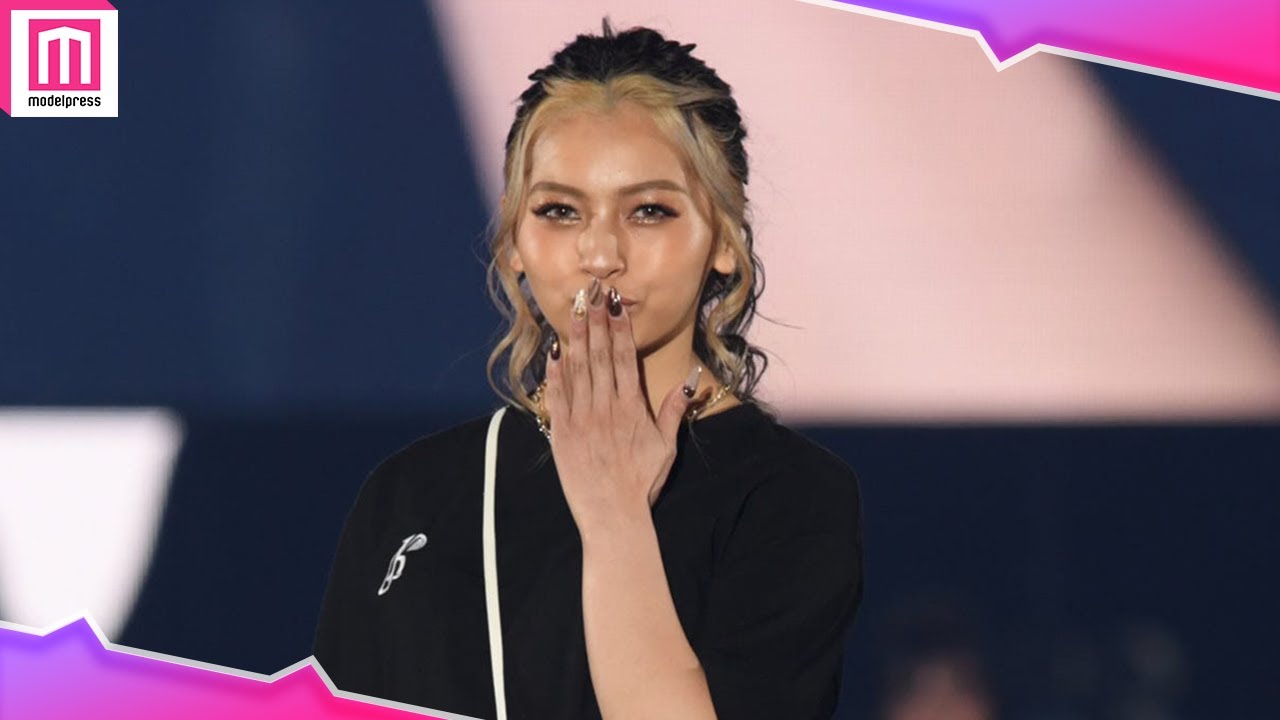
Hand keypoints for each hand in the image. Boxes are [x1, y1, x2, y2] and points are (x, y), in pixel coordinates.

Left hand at [542, 278, 698, 537]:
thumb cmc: (642, 482)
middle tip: (592, 293)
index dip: (620, 328)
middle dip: (596, 321)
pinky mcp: (563, 433)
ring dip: (575, 337)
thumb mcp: (667, 447)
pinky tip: (555, 352)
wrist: (613, 514)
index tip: (617, 304)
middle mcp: (606, 406)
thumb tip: (689, 382)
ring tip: (574, 310)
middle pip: (599, 355)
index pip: (624, 358)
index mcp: (632, 407)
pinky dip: (556, 372)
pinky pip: (558, 395)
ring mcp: (582, 418)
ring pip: (578, 369)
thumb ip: (675, 411)